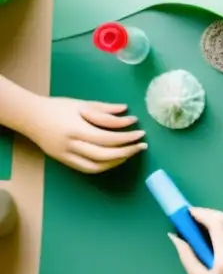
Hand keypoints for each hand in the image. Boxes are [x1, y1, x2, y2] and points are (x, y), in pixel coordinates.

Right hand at [22, 96, 145, 173]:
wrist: (30, 117)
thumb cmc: (57, 107)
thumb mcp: (81, 104)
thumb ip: (105, 110)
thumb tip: (127, 112)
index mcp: (76, 129)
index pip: (107, 138)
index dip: (126, 138)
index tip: (140, 133)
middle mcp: (71, 145)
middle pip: (104, 155)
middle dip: (126, 151)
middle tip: (141, 146)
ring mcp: (66, 156)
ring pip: (96, 166)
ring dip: (117, 161)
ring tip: (131, 152)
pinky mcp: (64, 161)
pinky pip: (87, 169)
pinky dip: (104, 166)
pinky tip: (115, 159)